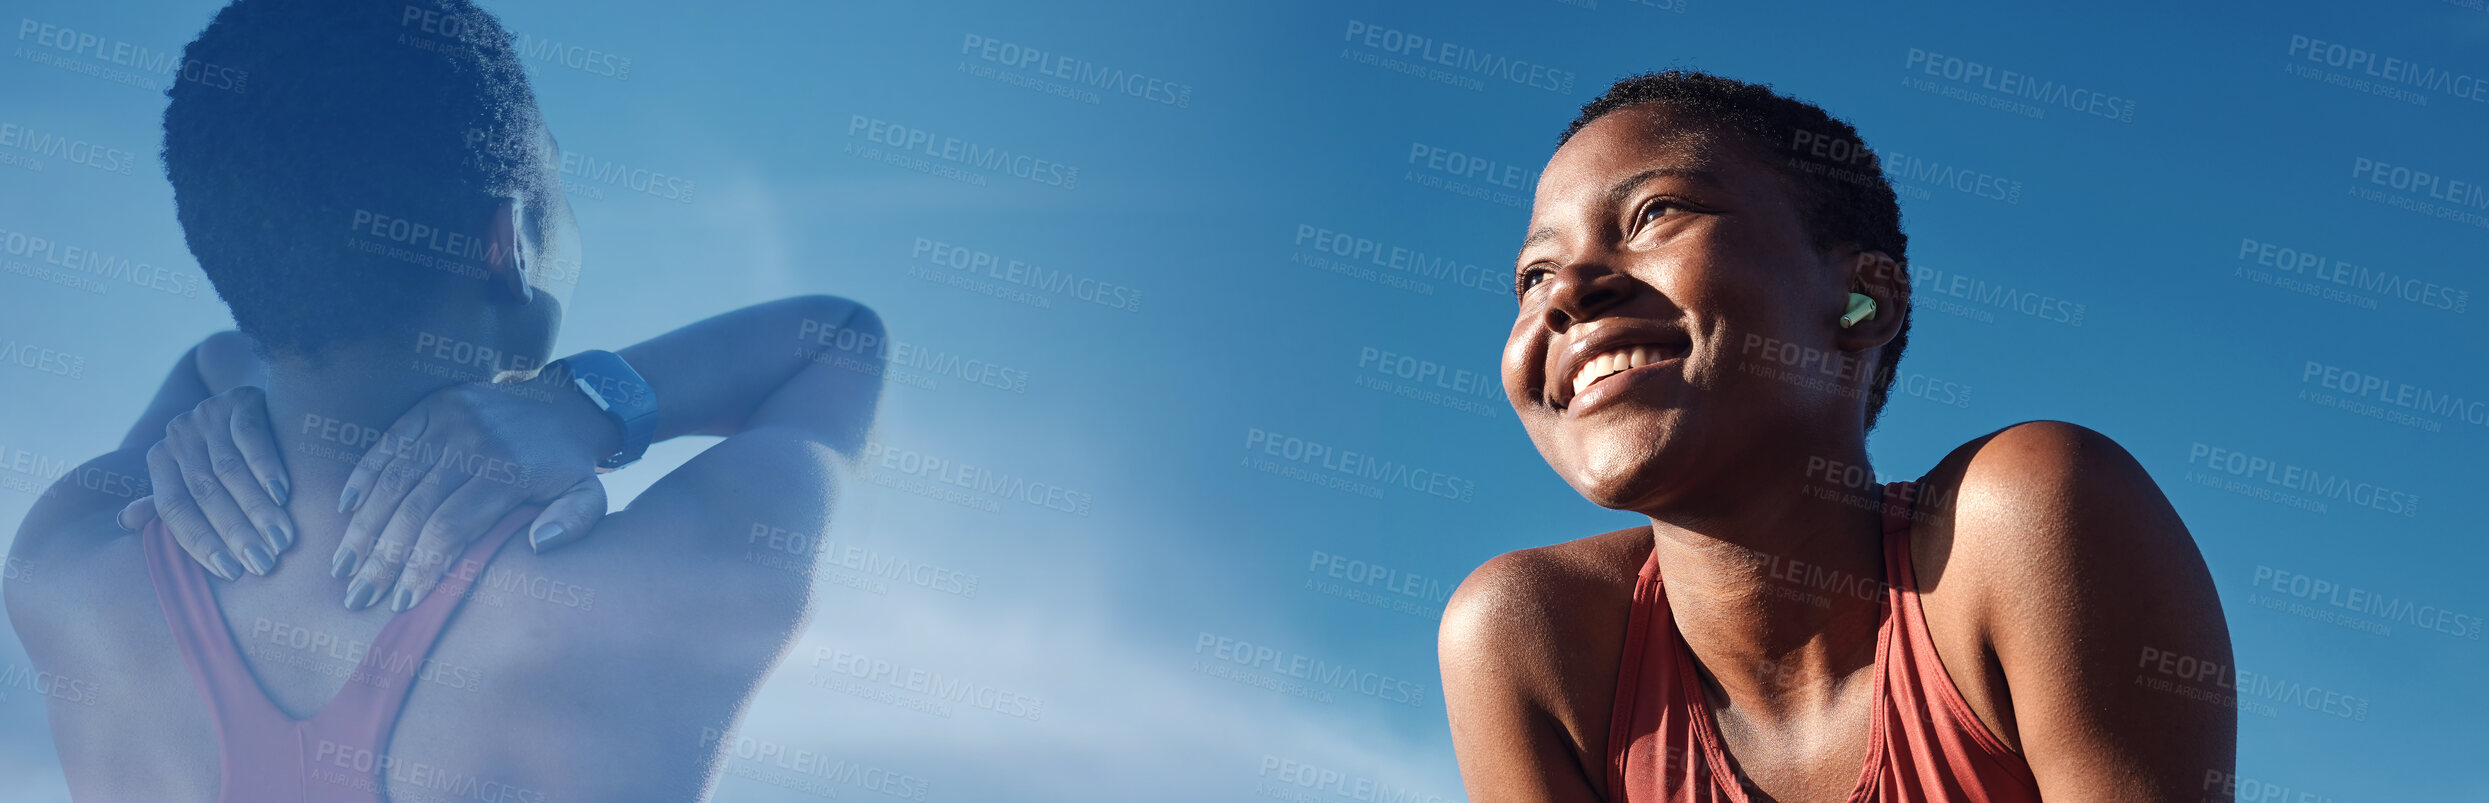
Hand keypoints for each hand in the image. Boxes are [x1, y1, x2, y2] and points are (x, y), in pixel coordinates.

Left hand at [120, 386, 294, 581]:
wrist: (255, 401)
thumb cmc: (225, 453)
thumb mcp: (193, 475)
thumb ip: (169, 500)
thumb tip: (125, 522)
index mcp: (160, 460)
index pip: (174, 509)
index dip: (200, 543)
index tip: (231, 573)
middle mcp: (178, 436)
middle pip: (204, 493)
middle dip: (235, 532)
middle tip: (263, 563)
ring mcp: (207, 414)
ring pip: (229, 470)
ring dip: (257, 508)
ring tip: (281, 539)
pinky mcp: (240, 398)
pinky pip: (251, 437)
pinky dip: (266, 467)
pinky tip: (283, 494)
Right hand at [334, 378, 613, 611]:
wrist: (565, 406)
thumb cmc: (567, 468)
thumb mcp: (589, 496)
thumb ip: (574, 522)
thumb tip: (539, 545)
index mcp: (509, 473)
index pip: (450, 527)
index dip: (422, 566)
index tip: (402, 602)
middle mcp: (474, 444)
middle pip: (414, 509)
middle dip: (382, 558)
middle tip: (357, 596)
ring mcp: (449, 421)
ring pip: (394, 480)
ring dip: (363, 526)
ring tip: (342, 567)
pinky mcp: (432, 406)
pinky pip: (388, 443)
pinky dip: (363, 476)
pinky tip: (346, 509)